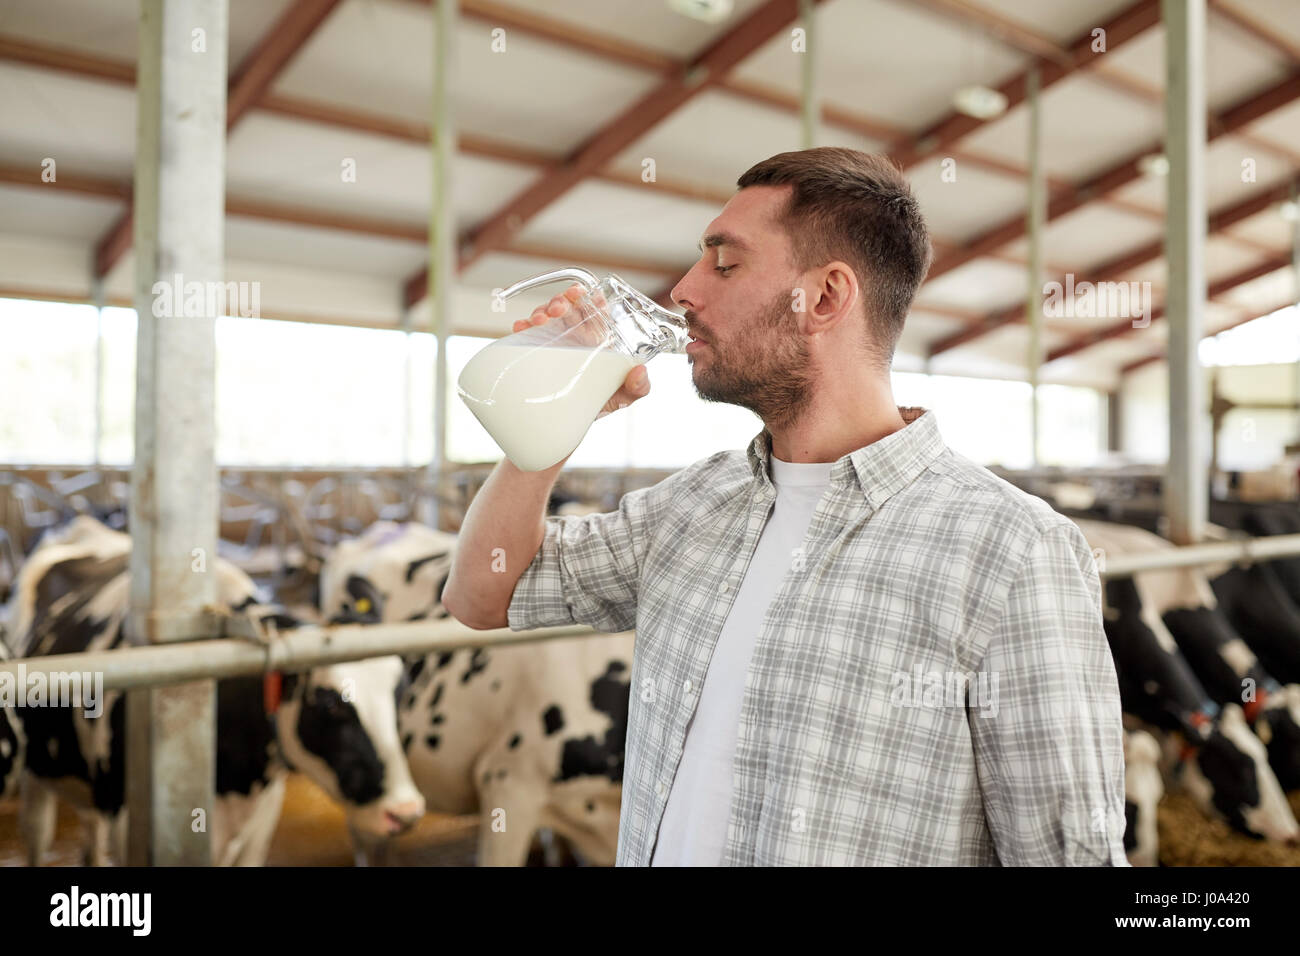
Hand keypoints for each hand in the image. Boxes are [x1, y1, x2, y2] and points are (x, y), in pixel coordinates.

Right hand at [512, 285, 649, 418]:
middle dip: (561, 300)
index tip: (581, 294)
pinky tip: (521, 328)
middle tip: (558, 309)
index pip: (594, 307)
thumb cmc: (601, 403)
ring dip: (541, 310)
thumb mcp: (624, 396)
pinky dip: (522, 328)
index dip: (589, 296)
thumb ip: (639, 387)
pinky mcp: (536, 353)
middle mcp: (575, 335)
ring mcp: (554, 342)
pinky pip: (526, 335)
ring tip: (540, 320)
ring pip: (545, 316)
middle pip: (567, 306)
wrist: (570, 424)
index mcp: (597, 337)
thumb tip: (641, 371)